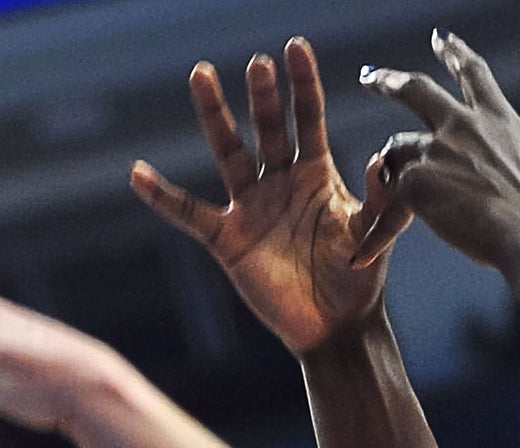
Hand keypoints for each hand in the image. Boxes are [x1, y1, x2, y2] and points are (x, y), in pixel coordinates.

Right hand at [132, 39, 408, 354]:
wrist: (336, 328)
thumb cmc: (358, 280)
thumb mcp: (373, 234)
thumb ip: (379, 197)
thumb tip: (381, 158)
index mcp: (316, 174)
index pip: (308, 118)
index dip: (303, 84)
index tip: (295, 47)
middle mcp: (280, 181)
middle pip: (267, 127)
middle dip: (263, 96)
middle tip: (258, 63)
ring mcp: (251, 207)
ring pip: (228, 153)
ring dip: (215, 115)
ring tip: (203, 75)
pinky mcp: (228, 239)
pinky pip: (189, 213)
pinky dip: (163, 196)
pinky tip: (139, 174)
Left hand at [359, 30, 519, 271]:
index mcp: (500, 121)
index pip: (474, 76)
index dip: (456, 53)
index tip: (441, 38)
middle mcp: (464, 127)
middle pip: (417, 90)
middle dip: (390, 81)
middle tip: (371, 78)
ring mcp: (437, 152)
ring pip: (396, 151)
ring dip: (390, 168)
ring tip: (386, 187)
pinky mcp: (417, 184)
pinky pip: (386, 210)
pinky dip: (377, 235)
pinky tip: (363, 255)